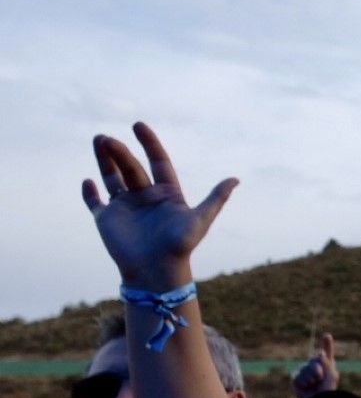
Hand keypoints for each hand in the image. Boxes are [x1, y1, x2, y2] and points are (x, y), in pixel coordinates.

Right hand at [81, 124, 237, 291]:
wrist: (157, 272)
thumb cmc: (180, 247)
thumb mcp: (200, 220)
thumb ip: (216, 199)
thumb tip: (236, 179)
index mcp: (167, 193)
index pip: (157, 161)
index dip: (149, 143)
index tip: (139, 125)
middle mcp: (145, 196)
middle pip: (131, 167)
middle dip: (119, 152)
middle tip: (107, 138)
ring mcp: (125, 207)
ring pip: (112, 177)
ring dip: (104, 160)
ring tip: (98, 141)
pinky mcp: (107, 220)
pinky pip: (95, 202)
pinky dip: (89, 193)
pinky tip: (87, 181)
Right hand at [292, 333, 340, 397]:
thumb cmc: (327, 390)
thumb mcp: (331, 374)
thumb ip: (326, 361)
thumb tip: (319, 352)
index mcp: (327, 367)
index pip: (326, 354)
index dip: (327, 345)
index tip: (327, 336)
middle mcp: (315, 368)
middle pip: (315, 360)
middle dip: (318, 369)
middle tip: (320, 379)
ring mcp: (304, 373)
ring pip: (306, 368)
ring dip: (312, 377)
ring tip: (314, 385)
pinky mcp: (296, 379)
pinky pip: (298, 375)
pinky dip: (304, 382)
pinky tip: (306, 387)